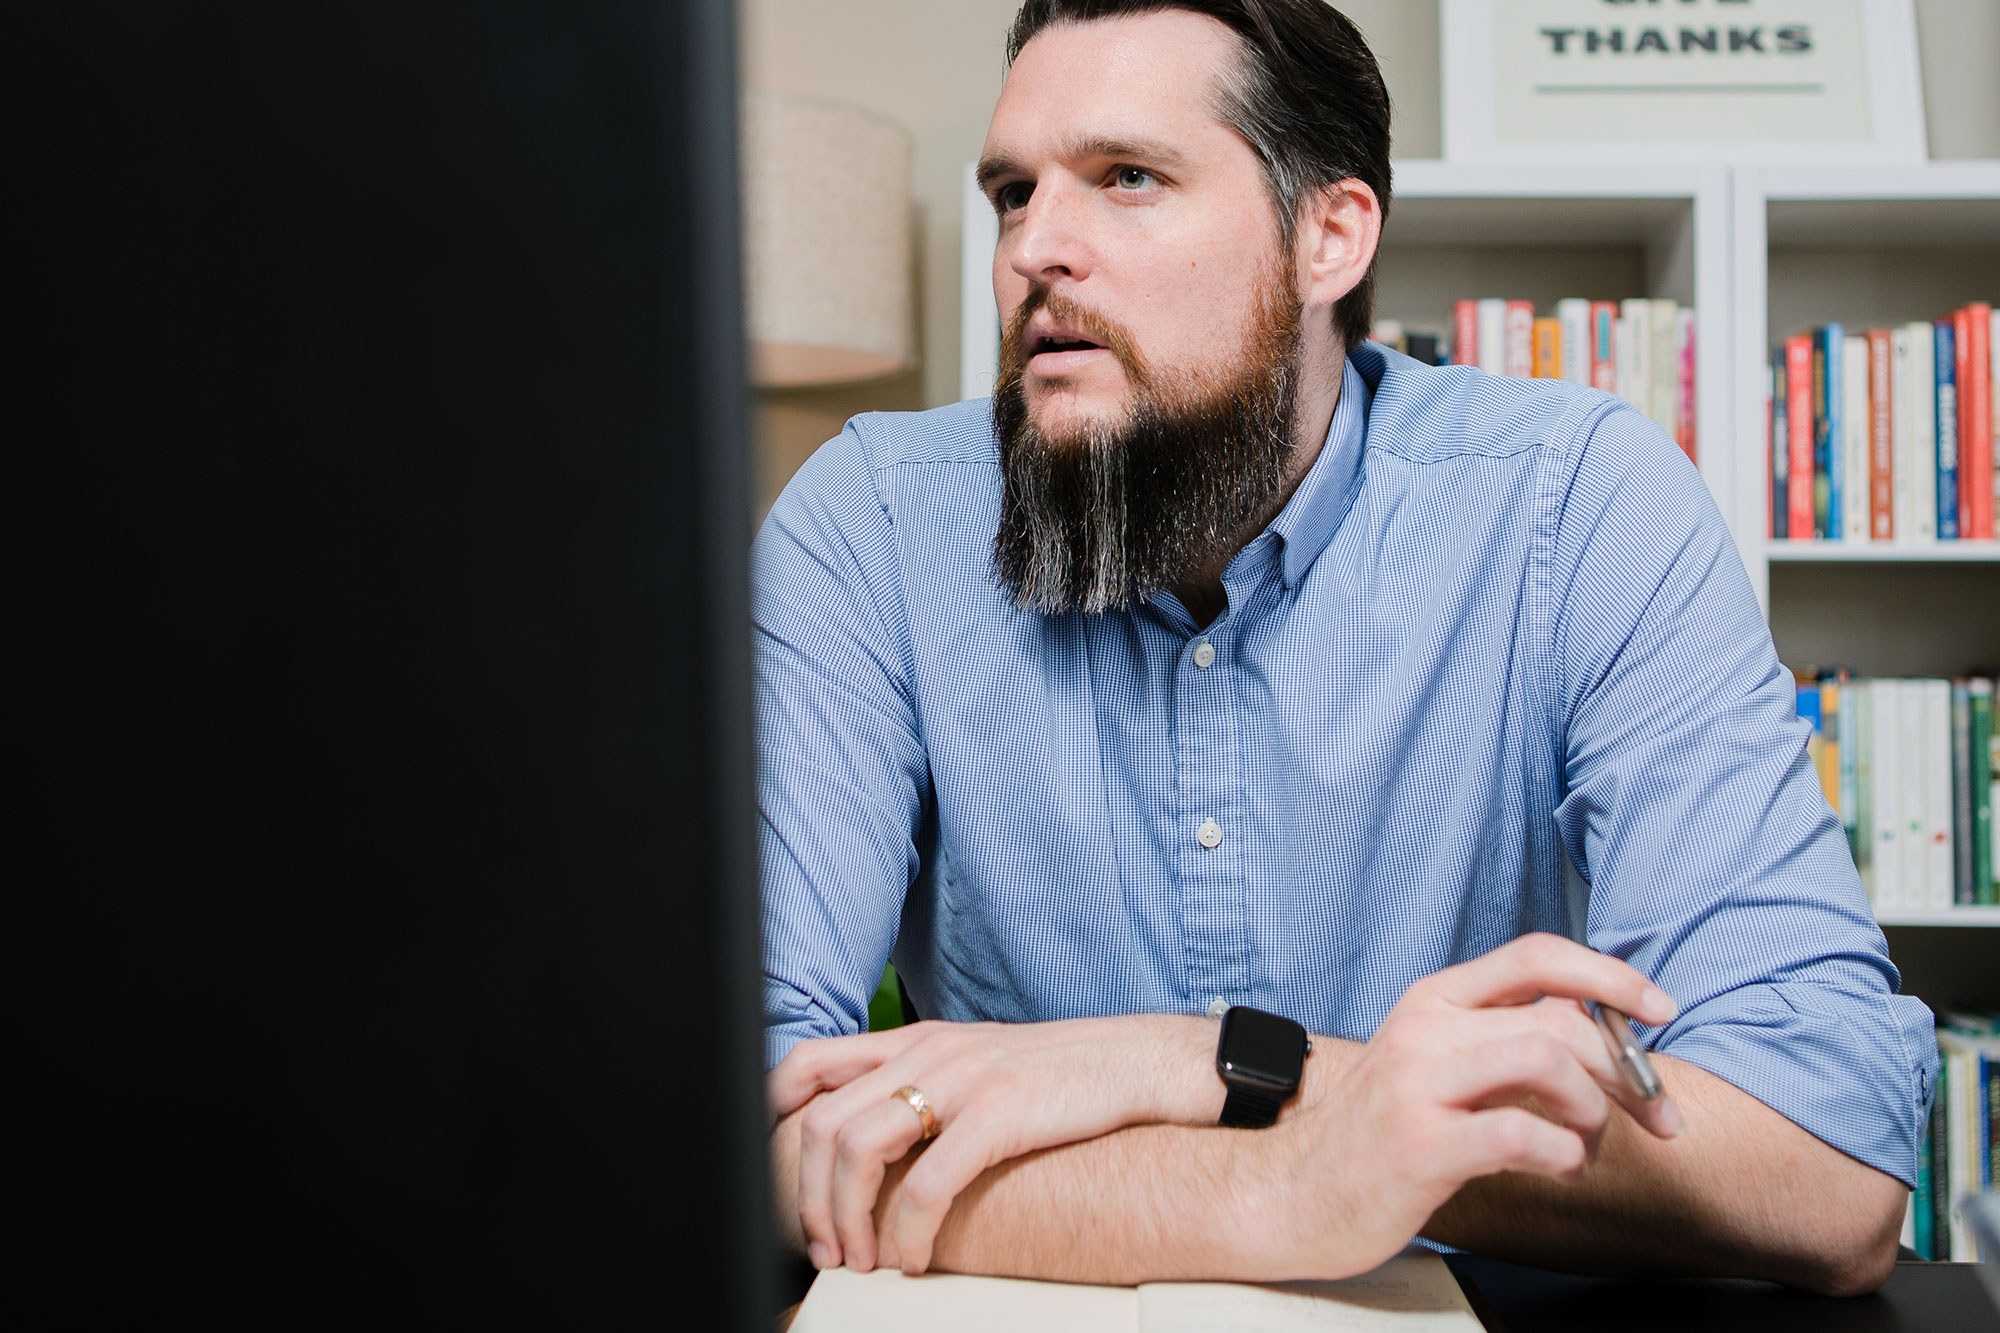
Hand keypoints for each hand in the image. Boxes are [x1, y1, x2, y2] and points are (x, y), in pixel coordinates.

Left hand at [768, 1013, 1216, 1274]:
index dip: (769, 1117)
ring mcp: (961, 1079)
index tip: (766, 1172)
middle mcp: (927, 1053)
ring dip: (848, 1219)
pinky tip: (912, 1258)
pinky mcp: (998, 1113)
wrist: (1137, 1063)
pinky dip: (905, 1232)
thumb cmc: (1059, 1077)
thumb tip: (878, 1138)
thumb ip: (924, 1087)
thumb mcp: (978, 1064)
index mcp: (916, 1040)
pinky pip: (925, 1182)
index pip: (809, 1063)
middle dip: (810, 1200)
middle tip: (827, 1250)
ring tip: (864, 1260)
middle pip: (824, 1122)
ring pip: (859, 1147)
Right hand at [1246, 933, 1681, 1278]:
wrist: (1293, 1192)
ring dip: (1593, 1111)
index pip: (1538, 955)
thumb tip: (1598, 1030)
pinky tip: (1558, 1168)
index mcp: (1434, 999)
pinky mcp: (1420, 1144)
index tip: (1661, 1011)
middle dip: (1626, 1071)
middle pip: (1558, 1018)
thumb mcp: (1434, 1066)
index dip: (1611, 975)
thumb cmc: (1378, 1136)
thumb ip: (1500, 1039)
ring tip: (1584, 1147)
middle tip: (1651, 1115)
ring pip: (1547, 1062)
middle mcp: (1425, 1027)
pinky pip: (1524, 1133)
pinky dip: (1564, 1154)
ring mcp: (1418, 1083)